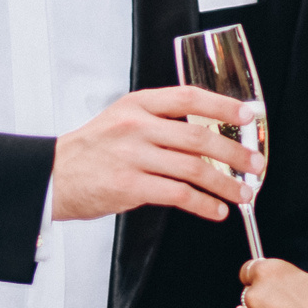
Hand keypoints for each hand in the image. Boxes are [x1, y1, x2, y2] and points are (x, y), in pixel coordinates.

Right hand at [52, 86, 261, 222]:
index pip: (189, 97)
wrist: (53, 176)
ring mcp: (133, 156)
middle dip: (235, 152)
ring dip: (225, 183)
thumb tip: (206, 133)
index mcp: (138, 105)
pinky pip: (178, 195)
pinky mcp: (130, 186)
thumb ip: (158, 121)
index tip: (248, 114)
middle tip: (255, 163)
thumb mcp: (121, 119)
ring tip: (242, 193)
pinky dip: (203, 204)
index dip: (222, 105)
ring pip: (193, 169)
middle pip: (198, 137)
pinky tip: (215, 210)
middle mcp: (137, 127)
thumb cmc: (91, 150)